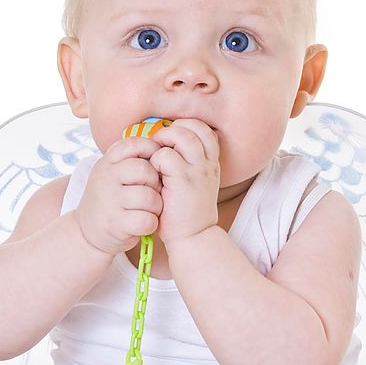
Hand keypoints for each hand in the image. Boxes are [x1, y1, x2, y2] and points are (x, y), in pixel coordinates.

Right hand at [75, 136, 163, 255]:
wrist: (86, 232)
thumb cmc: (110, 200)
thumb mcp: (111, 174)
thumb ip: (129, 161)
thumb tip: (160, 147)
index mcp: (107, 163)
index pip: (133, 144)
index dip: (151, 150)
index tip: (155, 163)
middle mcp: (106, 178)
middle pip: (144, 170)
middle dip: (156, 182)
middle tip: (153, 192)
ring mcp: (110, 201)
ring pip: (149, 197)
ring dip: (156, 205)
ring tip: (150, 210)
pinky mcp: (116, 224)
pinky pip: (147, 219)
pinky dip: (151, 223)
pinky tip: (145, 223)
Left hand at [148, 119, 219, 246]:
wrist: (193, 237)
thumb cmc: (186, 212)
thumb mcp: (194, 184)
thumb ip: (187, 164)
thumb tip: (165, 145)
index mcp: (211, 163)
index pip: (205, 130)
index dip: (187, 128)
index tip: (172, 140)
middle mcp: (208, 164)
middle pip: (195, 127)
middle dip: (173, 129)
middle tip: (160, 143)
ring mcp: (198, 171)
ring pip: (182, 136)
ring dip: (164, 140)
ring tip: (155, 157)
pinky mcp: (183, 180)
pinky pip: (165, 156)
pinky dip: (155, 160)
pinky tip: (154, 175)